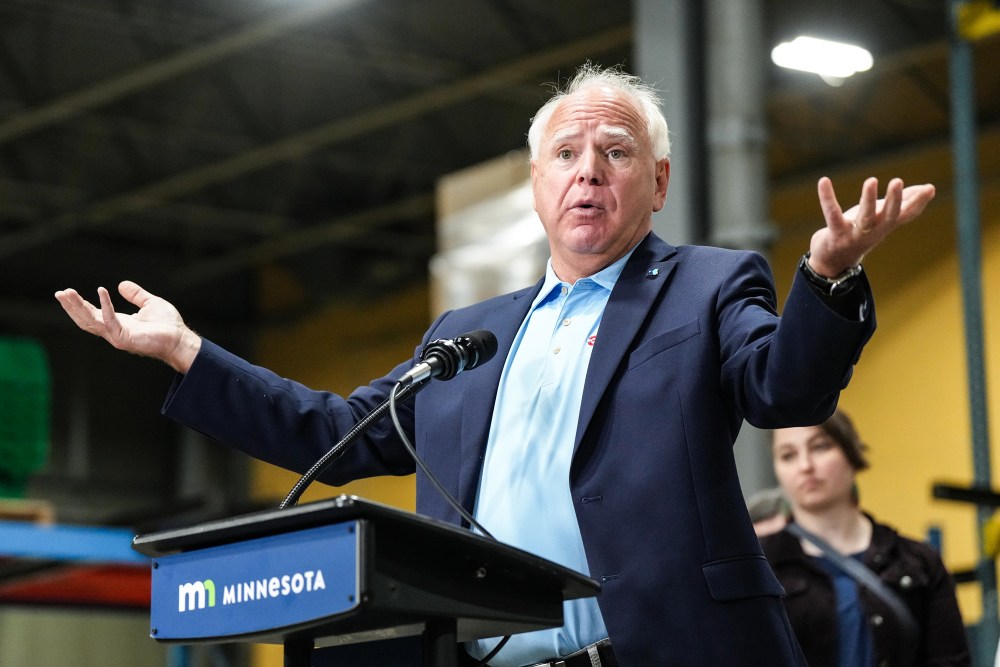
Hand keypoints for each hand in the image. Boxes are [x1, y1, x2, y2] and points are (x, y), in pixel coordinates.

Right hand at [54, 280, 200, 372]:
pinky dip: (105, 306)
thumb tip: (121, 284)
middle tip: (60, 293)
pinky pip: (111, 321)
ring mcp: (118, 336)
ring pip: (91, 321)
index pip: (92, 314)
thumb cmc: (167, 325)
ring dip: (79, 307)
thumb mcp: (150, 303)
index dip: (79, 304)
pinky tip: (101, 291)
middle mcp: (114, 330)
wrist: (180, 339)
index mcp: (118, 323)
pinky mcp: (125, 338)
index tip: (67, 293)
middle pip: (86, 319)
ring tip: (68, 294)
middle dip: (72, 306)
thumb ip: (136, 295)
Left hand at [808, 176, 935, 276]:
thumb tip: (929, 188)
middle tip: (897, 181)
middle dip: (894, 200)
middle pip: (888, 217)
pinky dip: (827, 197)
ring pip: (864, 218)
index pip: (906, 215)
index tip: (930, 188)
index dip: (918, 203)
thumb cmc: (861, 232)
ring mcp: (854, 235)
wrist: (833, 260)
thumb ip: (903, 203)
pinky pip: (832, 214)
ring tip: (871, 180)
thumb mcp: (882, 216)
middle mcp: (873, 231)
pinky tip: (823, 181)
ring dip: (868, 199)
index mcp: (886, 225)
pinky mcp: (835, 234)